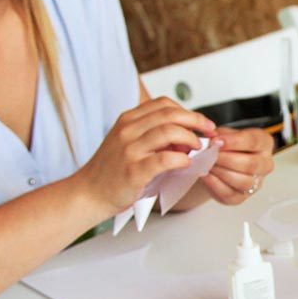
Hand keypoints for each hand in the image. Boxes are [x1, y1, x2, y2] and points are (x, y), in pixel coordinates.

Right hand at [72, 97, 215, 213]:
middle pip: (171, 114)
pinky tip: (187, 164)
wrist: (88, 194)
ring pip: (169, 131)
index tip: (201, 124)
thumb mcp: (128, 143)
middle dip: (196, 122)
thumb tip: (186, 136)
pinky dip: (181, 159)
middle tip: (209, 133)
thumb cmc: (111, 171)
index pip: (164, 104)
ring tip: (197, 149)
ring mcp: (130, 150)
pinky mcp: (134, 170)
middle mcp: (128, 130)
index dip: (188, 112)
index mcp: (128, 120)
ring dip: (191, 139)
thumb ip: (153, 135)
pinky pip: (165, 159)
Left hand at [200, 127, 275, 204]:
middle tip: (209, 154)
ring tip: (206, 164)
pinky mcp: (242, 197)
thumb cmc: (227, 146)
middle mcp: (265, 164)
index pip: (253, 142)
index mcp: (264, 143)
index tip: (217, 141)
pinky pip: (230, 194)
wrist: (220, 163)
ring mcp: (256, 183)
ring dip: (221, 172)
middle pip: (251, 164)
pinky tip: (206, 174)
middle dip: (226, 159)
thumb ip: (219, 135)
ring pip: (243, 182)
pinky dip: (215, 184)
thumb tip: (211, 140)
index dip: (234, 142)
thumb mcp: (224, 133)